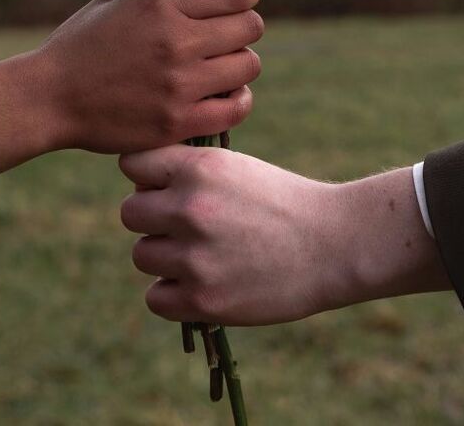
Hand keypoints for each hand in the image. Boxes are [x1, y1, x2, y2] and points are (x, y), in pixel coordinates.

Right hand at [0, 0, 262, 188]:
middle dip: (244, 27)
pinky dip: (237, 99)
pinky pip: (236, 108)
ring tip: (223, 67)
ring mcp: (180, 85)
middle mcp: (177, 42)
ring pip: (249, 66)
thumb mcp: (116, 1)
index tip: (239, 0)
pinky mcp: (178, 122)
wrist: (49, 97)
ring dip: (240, 63)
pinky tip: (223, 95)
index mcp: (161, 5)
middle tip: (229, 36)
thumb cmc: (79, 44)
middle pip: (251, 28)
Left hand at [119, 148, 449, 325]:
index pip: (132, 164)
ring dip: (164, 257)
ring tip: (200, 254)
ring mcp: (195, 257)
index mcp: (200, 168)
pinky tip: (201, 282)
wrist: (333, 244)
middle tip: (185, 225)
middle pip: (130, 213)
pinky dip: (173, 293)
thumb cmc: (280, 200)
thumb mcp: (234, 166)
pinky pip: (155, 297)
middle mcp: (191, 208)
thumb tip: (135, 181)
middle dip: (152, 218)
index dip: (147, 176)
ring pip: (142, 255)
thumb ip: (186, 171)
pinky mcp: (203, 300)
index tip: (165, 186)